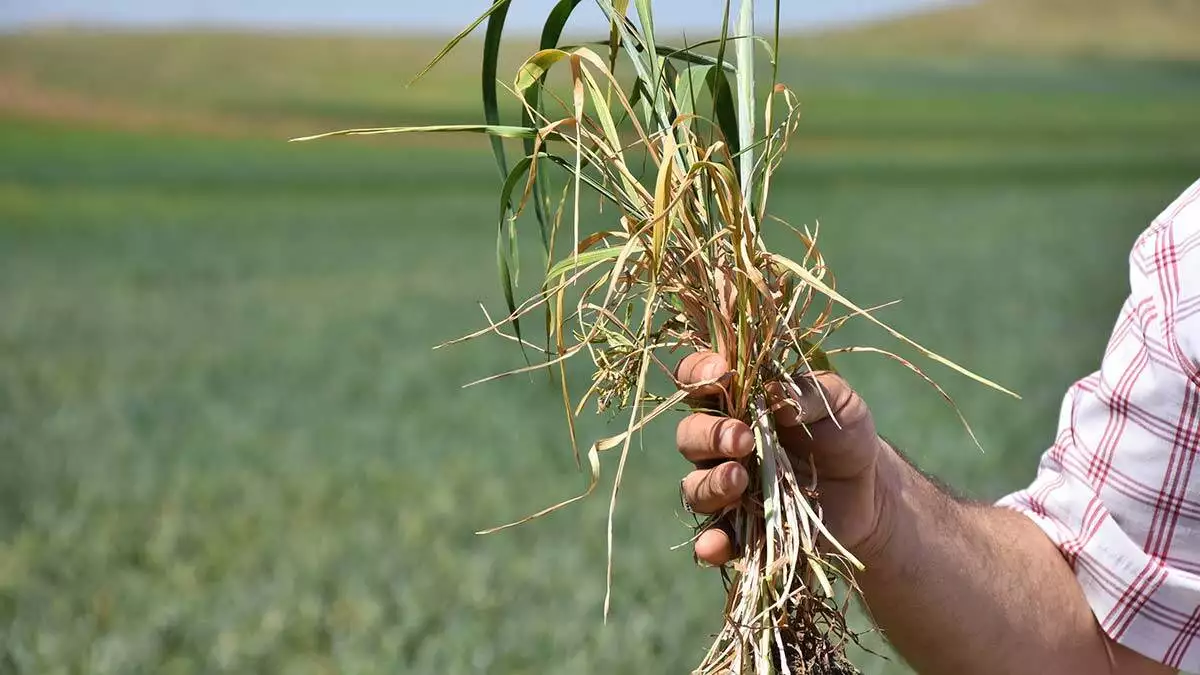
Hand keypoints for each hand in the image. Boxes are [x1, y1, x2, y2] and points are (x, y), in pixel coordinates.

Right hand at [674, 350, 895, 565]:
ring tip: (738, 480)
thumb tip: (775, 394)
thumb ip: (809, 392)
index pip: (697, 379)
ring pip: (695, 486)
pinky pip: (714, 538)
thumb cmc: (846, 434)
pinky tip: (716, 545)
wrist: (869, 493)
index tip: (720, 375)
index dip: (698, 372)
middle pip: (689, 436)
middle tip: (742, 439)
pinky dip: (710, 542)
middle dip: (709, 435)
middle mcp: (720, 444)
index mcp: (737, 402)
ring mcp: (726, 488)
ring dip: (710, 483)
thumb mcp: (840, 402)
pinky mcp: (740, 529)